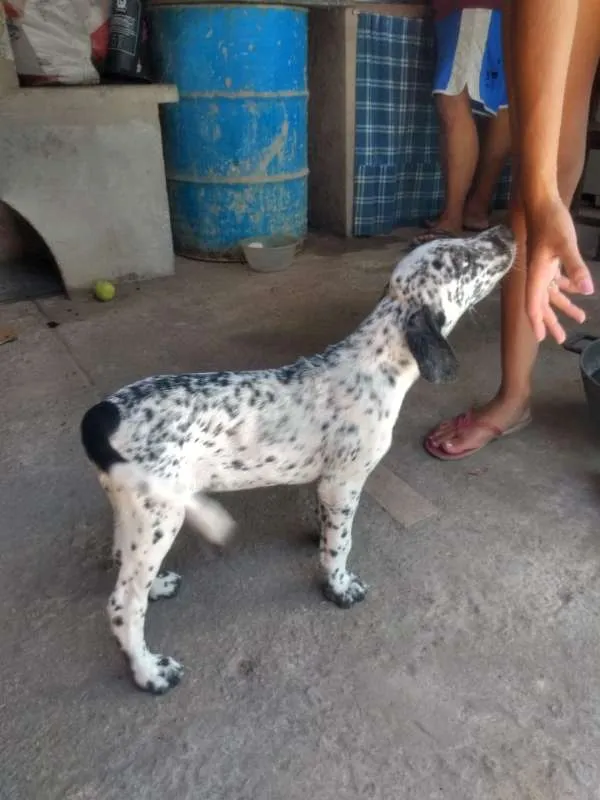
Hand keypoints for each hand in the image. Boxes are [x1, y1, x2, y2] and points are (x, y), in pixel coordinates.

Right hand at [525, 198, 593, 343]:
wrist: (541, 202)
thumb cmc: (551, 222)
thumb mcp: (566, 244)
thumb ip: (576, 268)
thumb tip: (588, 291)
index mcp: (537, 275)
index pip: (534, 305)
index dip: (538, 322)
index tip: (542, 338)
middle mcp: (537, 275)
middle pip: (542, 304)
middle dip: (552, 322)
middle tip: (562, 339)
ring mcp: (543, 268)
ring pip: (551, 294)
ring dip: (563, 306)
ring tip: (579, 318)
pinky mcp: (549, 260)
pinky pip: (556, 281)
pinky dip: (566, 288)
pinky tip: (578, 291)